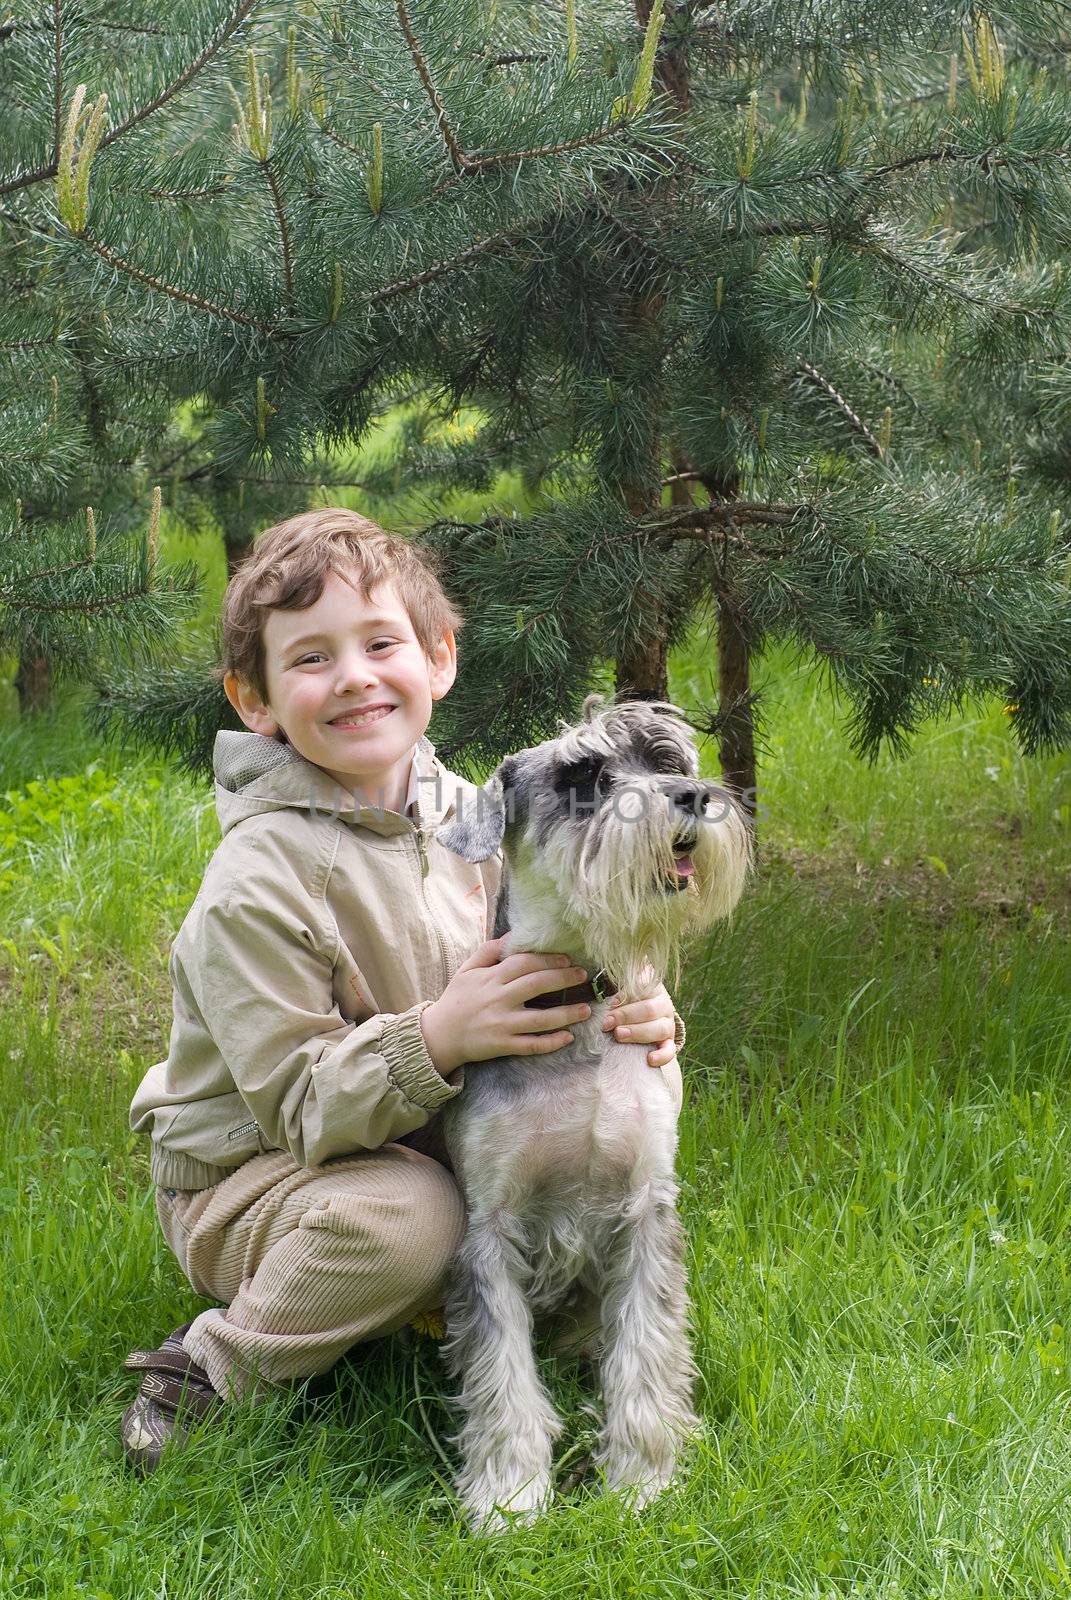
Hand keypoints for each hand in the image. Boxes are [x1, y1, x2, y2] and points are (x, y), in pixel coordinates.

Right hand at [420, 935, 591, 1076]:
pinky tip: (568, 1037)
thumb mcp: (467, 970)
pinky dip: (551, 1042)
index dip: (548, 959)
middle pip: (537, 985)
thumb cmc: (456, 1000)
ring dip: (567, 1013)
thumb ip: (488, 951)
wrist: (438, 1036)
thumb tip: (512, 936)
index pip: (524, 963)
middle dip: (564, 978)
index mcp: (491, 978)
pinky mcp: (502, 1046)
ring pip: (540, 1019)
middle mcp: (498, 1000)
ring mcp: (501, 1025)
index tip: (567, 958)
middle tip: (582, 976)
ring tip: (586, 1009)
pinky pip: (531, 1045)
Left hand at [602, 979, 676, 1068]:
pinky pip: (670, 1050)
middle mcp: (664, 1005)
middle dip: (626, 1016)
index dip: (626, 995)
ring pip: (660, 1028)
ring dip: (638, 1032)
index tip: (610, 1002)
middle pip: (649, 1009)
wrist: (645, 1016)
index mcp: (653, 988)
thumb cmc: (627, 1001)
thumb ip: (614, 989)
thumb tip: (596, 993)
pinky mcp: (669, 1042)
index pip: (644, 987)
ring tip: (618, 1034)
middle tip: (606, 1022)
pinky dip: (662, 1055)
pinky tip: (650, 1059)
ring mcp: (668, 1024)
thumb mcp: (622, 990)